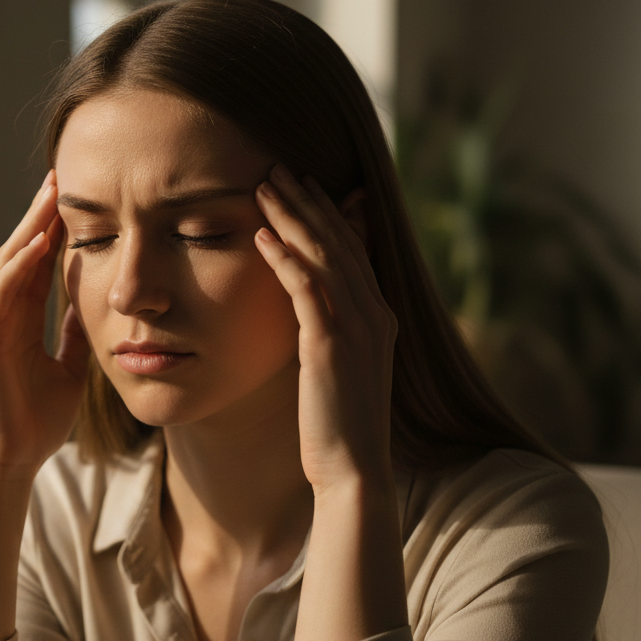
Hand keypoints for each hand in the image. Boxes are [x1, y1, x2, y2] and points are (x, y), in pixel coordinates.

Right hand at [0, 170, 90, 475]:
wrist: (12, 460)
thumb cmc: (36, 421)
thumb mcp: (69, 368)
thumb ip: (73, 336)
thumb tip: (91, 307)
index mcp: (22, 320)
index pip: (39, 264)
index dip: (55, 231)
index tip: (76, 198)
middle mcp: (2, 315)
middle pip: (21, 253)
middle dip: (40, 216)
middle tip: (59, 177)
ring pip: (8, 264)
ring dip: (29, 228)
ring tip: (49, 195)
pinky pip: (0, 294)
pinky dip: (17, 267)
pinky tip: (36, 243)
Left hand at [253, 165, 397, 489]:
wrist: (353, 471)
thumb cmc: (337, 425)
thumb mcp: (337, 368)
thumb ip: (329, 329)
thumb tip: (311, 306)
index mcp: (379, 317)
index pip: (353, 249)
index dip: (327, 213)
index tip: (301, 185)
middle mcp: (375, 314)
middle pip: (340, 241)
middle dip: (308, 201)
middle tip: (278, 168)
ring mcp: (357, 329)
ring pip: (326, 256)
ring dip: (294, 217)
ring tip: (265, 186)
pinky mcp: (331, 346)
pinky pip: (307, 290)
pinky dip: (286, 259)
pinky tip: (262, 237)